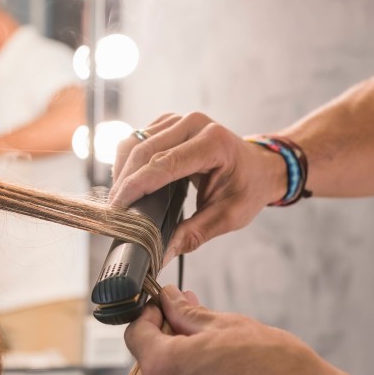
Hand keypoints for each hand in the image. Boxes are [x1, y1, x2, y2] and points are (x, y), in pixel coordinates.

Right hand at [111, 112, 286, 262]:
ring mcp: (180, 119)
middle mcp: (195, 123)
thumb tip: (161, 255)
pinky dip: (127, 161)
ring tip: (118, 201)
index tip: (118, 208)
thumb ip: (193, 235)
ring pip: (135, 141)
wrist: (260, 167)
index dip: (137, 186)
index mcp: (214, 143)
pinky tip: (127, 183)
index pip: (165, 164)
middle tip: (114, 213)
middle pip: (144, 150)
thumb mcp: (227, 217)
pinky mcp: (169, 122)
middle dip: (124, 182)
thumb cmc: (247, 190)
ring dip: (122, 171)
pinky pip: (137, 138)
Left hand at [124, 286, 357, 374]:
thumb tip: (168, 300)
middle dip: (172, 343)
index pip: (135, 334)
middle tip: (201, 329)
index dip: (150, 315)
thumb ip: (188, 314)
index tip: (166, 307)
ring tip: (223, 363)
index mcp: (165, 368)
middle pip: (152, 366)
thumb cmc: (279, 369)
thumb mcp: (231, 326)